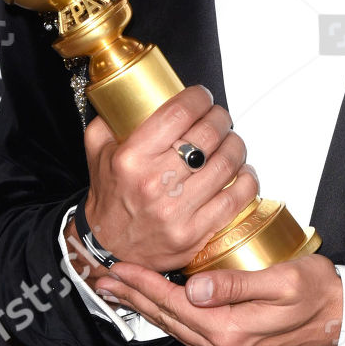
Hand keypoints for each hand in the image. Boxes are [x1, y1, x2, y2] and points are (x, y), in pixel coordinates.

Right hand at [77, 85, 259, 274]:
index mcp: (131, 159)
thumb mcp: (97, 155)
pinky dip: (247, 180)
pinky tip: (242, 171)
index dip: (199, 98)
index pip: (178, 114)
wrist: (108, 250)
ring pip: (226, 164)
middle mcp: (154, 184)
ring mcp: (176, 211)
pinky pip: (235, 199)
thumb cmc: (109, 199)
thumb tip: (124, 95)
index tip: (203, 97)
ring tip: (231, 142)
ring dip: (236, 146)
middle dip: (220, 119)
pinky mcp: (194, 234)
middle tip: (220, 118)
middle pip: (208, 135)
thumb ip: (107, 122)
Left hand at [93, 253, 343, 345]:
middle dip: (133, 297)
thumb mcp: (283, 282)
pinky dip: (168, 314)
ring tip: (121, 290)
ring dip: (146, 307)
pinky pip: (191, 330)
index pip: (176, 303)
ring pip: (176, 326)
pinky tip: (159, 303)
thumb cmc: (318, 293)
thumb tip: (195, 288)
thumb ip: (237, 286)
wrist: (343, 319)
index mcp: (231, 330)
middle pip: (167, 318)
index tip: (120, 267)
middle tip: (103, 279)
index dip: (145, 283)